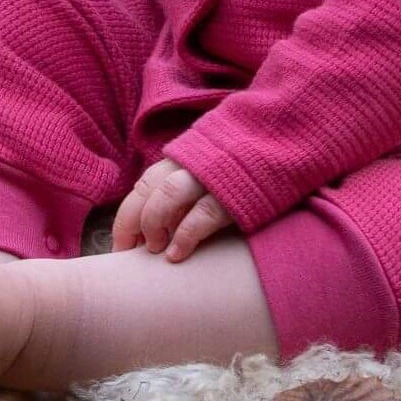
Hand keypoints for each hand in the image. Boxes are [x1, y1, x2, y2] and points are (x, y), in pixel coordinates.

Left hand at [111, 157, 233, 260]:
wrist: (279, 144)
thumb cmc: (238, 171)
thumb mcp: (203, 175)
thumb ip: (181, 193)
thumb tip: (157, 233)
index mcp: (178, 161)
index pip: (141, 188)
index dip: (126, 218)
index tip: (120, 248)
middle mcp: (188, 165)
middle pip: (146, 191)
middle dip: (131, 224)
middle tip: (129, 255)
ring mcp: (210, 177)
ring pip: (167, 195)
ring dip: (154, 224)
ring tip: (154, 252)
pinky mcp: (233, 193)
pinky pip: (202, 214)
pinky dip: (185, 235)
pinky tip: (178, 256)